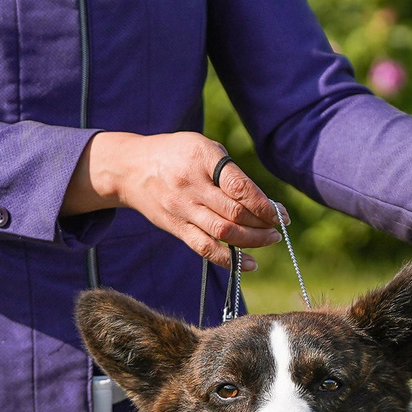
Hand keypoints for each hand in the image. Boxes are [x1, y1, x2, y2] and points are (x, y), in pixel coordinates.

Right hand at [67, 132, 277, 267]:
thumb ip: (230, 172)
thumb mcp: (203, 148)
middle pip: (235, 213)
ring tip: (270, 240)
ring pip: (223, 232)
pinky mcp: (176, 227)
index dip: (265, 204)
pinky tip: (249, 263)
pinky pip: (204, 248)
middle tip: (279, 227)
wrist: (130, 168)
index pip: (239, 187)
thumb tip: (263, 203)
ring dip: (252, 240)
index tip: (281, 214)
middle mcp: (191, 185)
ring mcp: (182, 209)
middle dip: (264, 224)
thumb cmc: (176, 154)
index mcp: (202, 159)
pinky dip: (229, 260)